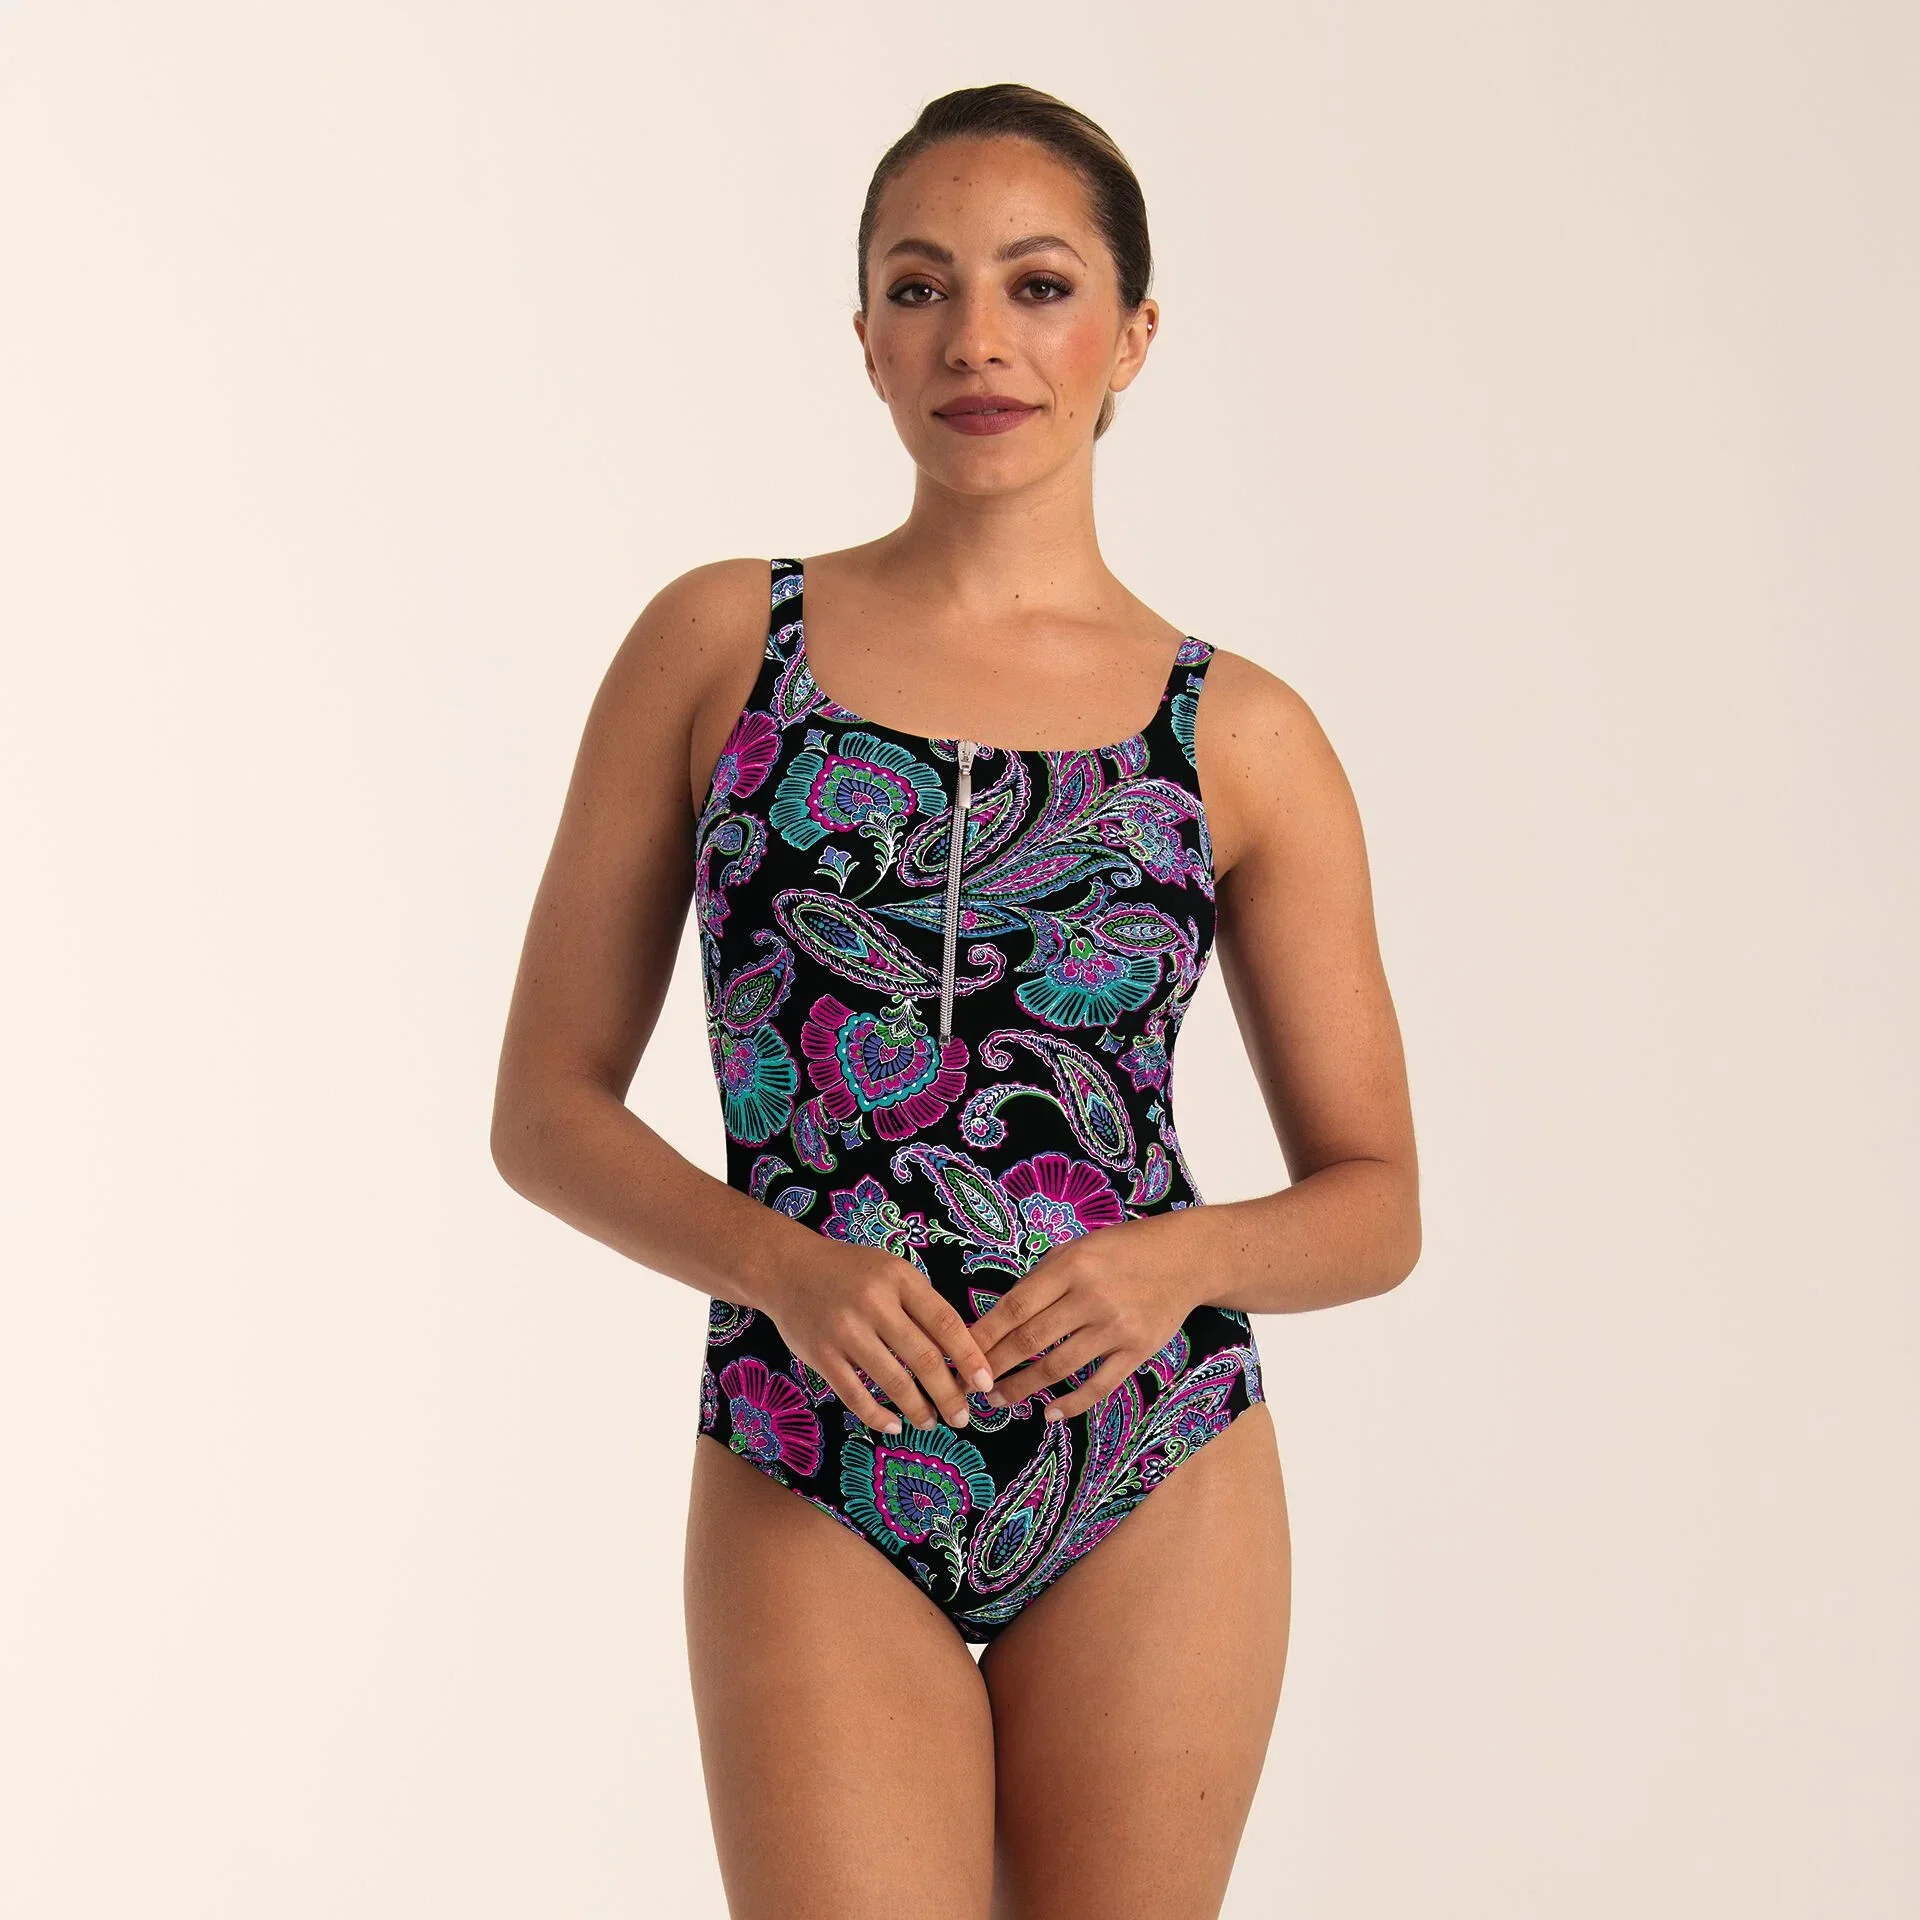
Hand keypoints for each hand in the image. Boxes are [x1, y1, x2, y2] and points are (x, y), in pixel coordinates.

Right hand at [760, 1242, 997, 1436]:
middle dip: (950, 1394)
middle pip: (924, 1358)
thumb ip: (921, 1305)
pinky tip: (893, 1425)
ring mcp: (845, 1331)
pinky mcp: (821, 1355)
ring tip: (931, 1422)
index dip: (970, 1357)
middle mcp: (873, 1303)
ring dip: (918, 1409)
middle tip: (963, 1416)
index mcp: (899, 1278)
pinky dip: (878, 1416)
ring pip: (894, 1382)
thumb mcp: (891, 1272)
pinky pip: (856, 1395)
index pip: (945, 1322)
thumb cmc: (850, 1271)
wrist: (787, 1268)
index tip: (986, 1383)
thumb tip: (961, 1354)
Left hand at [966, 1213, 1198, 1422]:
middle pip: (1030, 1341)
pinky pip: (1099, 1384)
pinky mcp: (1138, 1350)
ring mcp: (1116, 1327)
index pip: (1014, 1307)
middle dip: (993, 1367)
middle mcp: (1090, 1297)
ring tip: (1000, 1400)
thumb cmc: (1121, 1250)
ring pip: (1058, 1367)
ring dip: (1023, 1388)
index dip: (983, 1335)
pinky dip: (1072, 1403)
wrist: (1184, 1258)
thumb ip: (1041, 1281)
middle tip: (969, 1386)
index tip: (958, 1355)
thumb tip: (998, 1320)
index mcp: (1069, 1267)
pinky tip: (1050, 1413)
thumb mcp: (1076, 1249)